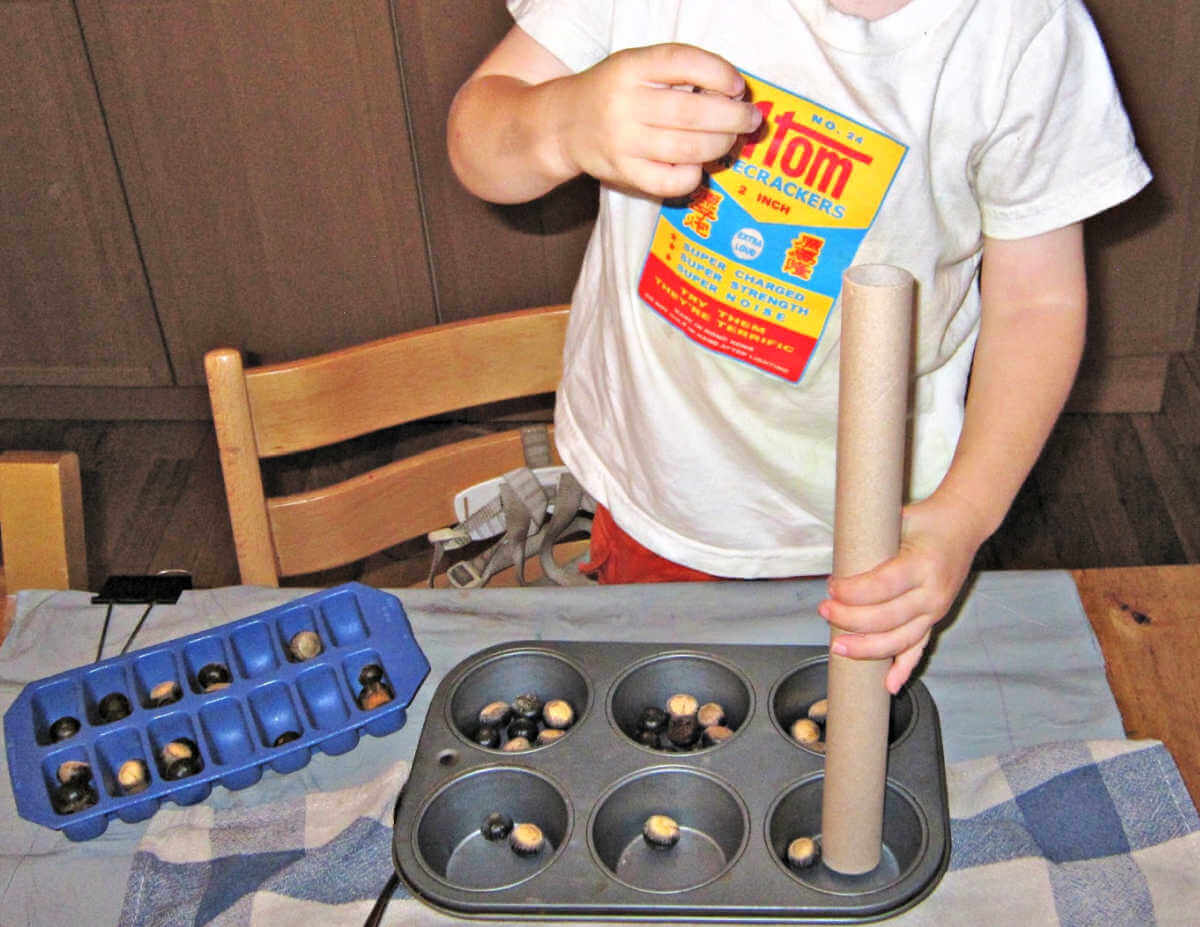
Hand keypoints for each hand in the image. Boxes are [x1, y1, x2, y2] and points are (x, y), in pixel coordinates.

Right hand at [550, 44, 761, 197]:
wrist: (563, 125)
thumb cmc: (614, 92)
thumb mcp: (637, 66)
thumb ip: (678, 74)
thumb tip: (733, 94)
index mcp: (630, 67)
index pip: (681, 62)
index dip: (718, 73)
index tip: (737, 85)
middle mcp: (624, 104)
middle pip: (692, 112)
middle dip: (733, 117)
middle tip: (751, 119)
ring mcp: (623, 142)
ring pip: (687, 149)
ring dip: (720, 145)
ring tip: (731, 139)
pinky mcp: (623, 173)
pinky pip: (670, 182)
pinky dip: (693, 175)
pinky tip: (697, 166)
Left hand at [817, 491, 986, 693]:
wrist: (963, 525)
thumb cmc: (924, 521)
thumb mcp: (900, 520)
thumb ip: (873, 540)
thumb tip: (835, 558)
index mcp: (923, 564)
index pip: (883, 586)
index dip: (854, 592)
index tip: (831, 587)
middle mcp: (933, 592)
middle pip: (887, 617)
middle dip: (850, 619)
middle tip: (824, 611)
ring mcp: (936, 610)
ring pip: (900, 640)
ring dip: (867, 648)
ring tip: (838, 646)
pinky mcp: (935, 619)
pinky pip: (919, 648)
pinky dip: (904, 668)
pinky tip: (888, 685)